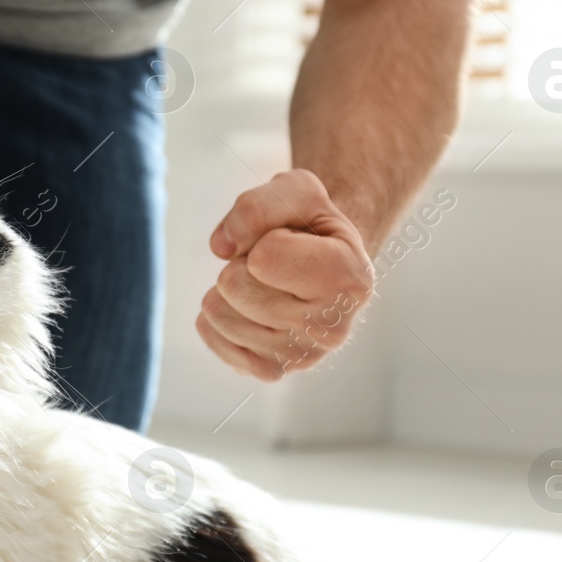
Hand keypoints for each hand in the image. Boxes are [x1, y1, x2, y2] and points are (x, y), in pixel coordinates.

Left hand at [197, 169, 374, 380]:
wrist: (323, 263)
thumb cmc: (310, 225)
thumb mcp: (297, 190)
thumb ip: (257, 205)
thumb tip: (221, 247)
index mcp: (350, 278)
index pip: (263, 258)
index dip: (264, 238)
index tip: (291, 241)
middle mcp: (333, 328)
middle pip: (234, 284)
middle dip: (242, 263)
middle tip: (274, 264)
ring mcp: (301, 357)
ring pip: (217, 311)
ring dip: (229, 288)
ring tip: (265, 284)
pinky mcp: (271, 371)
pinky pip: (210, 333)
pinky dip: (218, 312)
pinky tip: (250, 307)